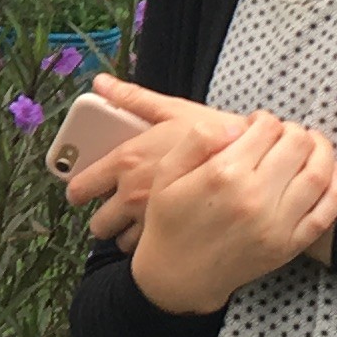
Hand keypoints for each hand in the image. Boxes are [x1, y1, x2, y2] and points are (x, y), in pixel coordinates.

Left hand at [64, 75, 248, 254]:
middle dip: (106, 220)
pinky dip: (153, 247)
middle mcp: (131, 195)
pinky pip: (148, 253)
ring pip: (122, 243)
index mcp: (125, 161)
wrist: (257, 164)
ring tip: (143, 225)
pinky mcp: (174, 238)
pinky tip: (164, 234)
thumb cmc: (215, 133)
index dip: (80, 191)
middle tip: (117, 212)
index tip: (85, 192)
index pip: (80, 188)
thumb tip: (102, 83)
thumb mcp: (174, 111)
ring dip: (129, 235)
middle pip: (98, 224)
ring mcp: (151, 221)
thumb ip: (133, 98)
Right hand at [130, 111, 336, 315]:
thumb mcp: (167, 172)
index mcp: (224, 174)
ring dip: (320, 151)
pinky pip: (326, 212)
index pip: (267, 128)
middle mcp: (254, 197)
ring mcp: (276, 224)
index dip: (265, 119)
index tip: (257, 125)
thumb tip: (238, 125)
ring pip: (318, 172)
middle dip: (293, 131)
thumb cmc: (170, 220)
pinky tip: (331, 174)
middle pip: (297, 144)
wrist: (177, 276)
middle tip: (282, 136)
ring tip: (310, 146)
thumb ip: (198, 139)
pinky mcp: (289, 246)